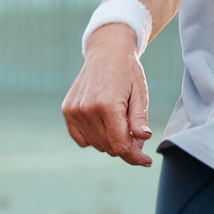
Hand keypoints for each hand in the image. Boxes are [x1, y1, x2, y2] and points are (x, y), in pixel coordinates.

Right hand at [61, 24, 153, 166]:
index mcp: (107, 105)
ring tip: (121, 122)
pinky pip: (81, 139)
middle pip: (109, 147)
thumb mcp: (140, 93)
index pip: (120, 145)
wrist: (106, 52)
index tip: (146, 161)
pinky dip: (94, 137)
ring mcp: (74, 111)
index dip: (135, 156)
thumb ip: (139, 118)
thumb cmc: (127, 72)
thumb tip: (143, 139)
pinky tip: (104, 123)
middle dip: (125, 146)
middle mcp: (87, 109)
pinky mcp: (67, 110)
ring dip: (110, 140)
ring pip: (96, 144)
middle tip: (136, 133)